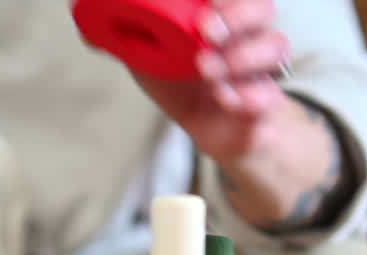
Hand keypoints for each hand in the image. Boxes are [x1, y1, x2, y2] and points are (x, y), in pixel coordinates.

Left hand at [132, 0, 288, 162]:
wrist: (209, 130)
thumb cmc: (184, 84)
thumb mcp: (149, 57)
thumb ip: (130, 37)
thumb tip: (90, 24)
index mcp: (224, 17)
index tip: (206, 1)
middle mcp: (250, 36)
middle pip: (264, 9)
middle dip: (237, 15)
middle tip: (207, 31)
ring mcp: (263, 68)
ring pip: (276, 47)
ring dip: (240, 56)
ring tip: (207, 69)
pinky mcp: (266, 103)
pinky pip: (271, 95)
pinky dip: (248, 96)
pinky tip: (225, 98)